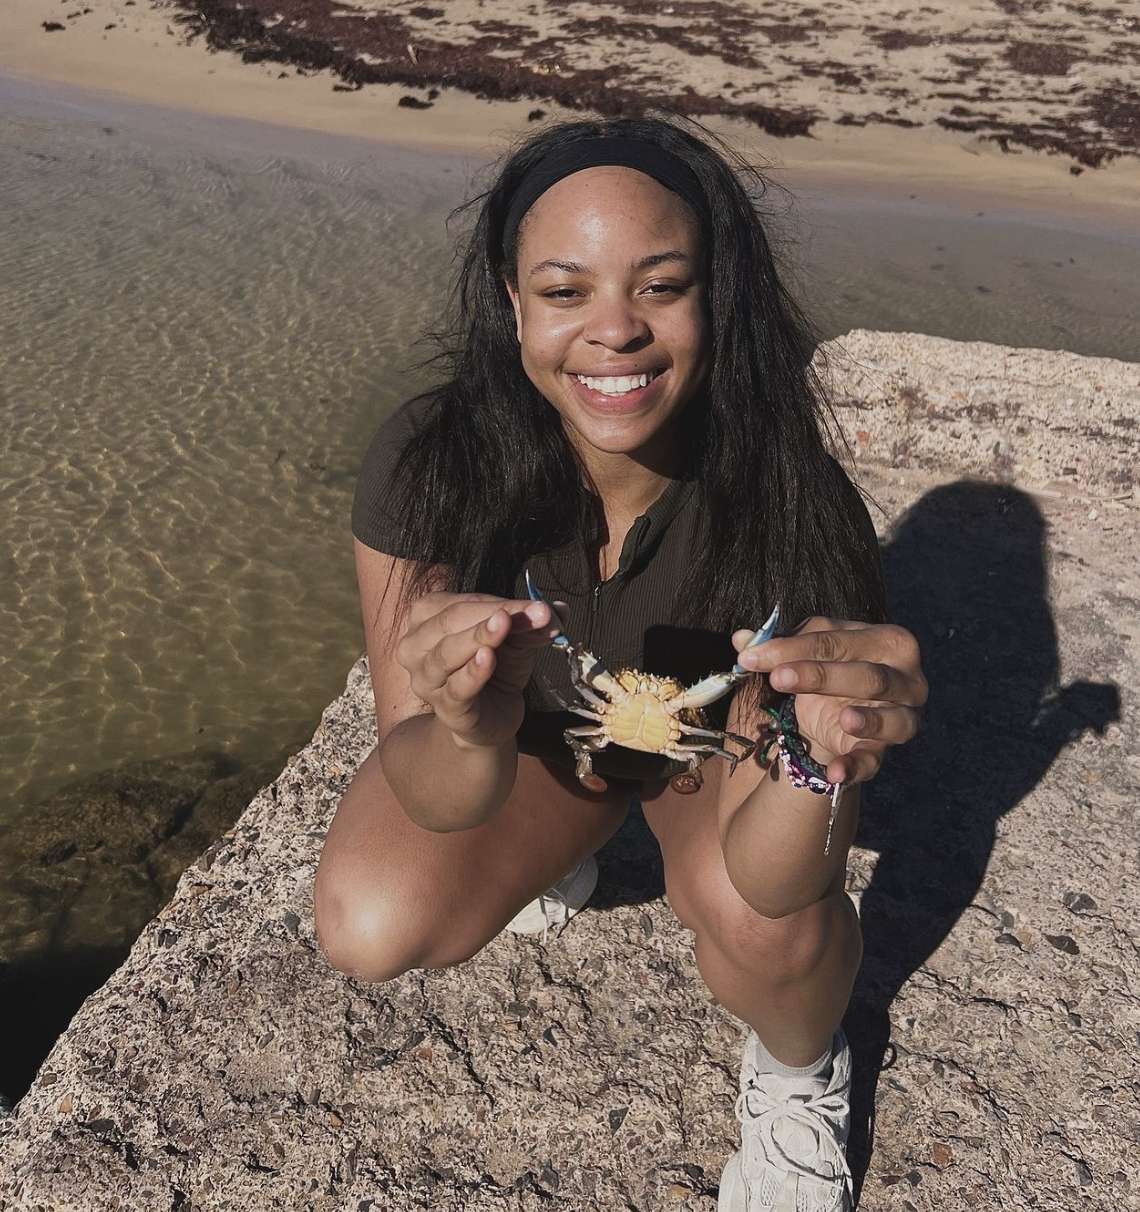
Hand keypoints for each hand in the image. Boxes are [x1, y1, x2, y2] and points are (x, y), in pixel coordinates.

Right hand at [396, 591, 561, 749]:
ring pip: (447, 653)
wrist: (493, 717)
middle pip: (452, 621)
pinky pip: (457, 687)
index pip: (463, 603)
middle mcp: (415, 645)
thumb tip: (559, 609)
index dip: (503, 602)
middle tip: (536, 612)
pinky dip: (473, 672)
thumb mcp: (515, 639)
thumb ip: (529, 624)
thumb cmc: (496, 668)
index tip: (542, 606)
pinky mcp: (445, 707)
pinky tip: (489, 658)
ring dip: (478, 637)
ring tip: (504, 626)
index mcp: (426, 616)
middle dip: (494, 615)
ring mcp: (426, 678)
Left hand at [732, 617, 927, 785]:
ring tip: (844, 718)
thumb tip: (741, 637)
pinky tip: (835, 774)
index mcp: (886, 640)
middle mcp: (907, 678)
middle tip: (778, 678)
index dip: (792, 647)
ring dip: (870, 720)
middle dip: (821, 675)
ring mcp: (904, 716)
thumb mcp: (802, 654)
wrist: (835, 713)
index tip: (751, 655)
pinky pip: (875, 761)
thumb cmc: (828, 670)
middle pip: (868, 675)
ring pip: (892, 718)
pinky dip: (856, 768)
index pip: (838, 640)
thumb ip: (775, 645)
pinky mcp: (886, 751)